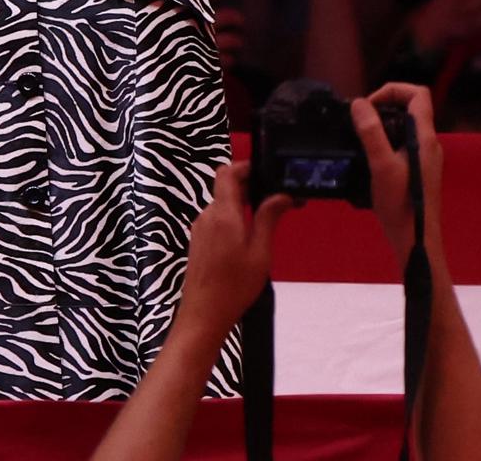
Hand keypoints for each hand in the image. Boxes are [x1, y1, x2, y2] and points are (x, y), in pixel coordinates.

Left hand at [176, 163, 288, 340]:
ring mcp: (201, 229)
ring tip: (267, 222)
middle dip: (251, 188)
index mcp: (223, 214)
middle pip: (227, 188)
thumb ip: (268, 218)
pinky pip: (218, 220)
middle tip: (278, 201)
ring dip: (244, 206)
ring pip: (223, 205)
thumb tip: (281, 195)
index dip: (246, 166)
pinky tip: (249, 239)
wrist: (204, 315)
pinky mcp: (199, 241)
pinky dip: (234, 220)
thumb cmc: (233, 287)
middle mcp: (207, 216)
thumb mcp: (260, 253)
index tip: (267, 172)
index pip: (228, 173)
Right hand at [353, 83, 442, 265]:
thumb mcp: (381, 166)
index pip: (418, 94)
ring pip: (406, 127)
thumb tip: (359, 103)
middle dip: (384, 106)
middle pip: (411, 108)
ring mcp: (426, 158)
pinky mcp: (419, 171)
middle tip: (359, 121)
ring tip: (360, 139)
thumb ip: (371, 132)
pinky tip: (369, 160)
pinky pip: (404, 144)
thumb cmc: (400, 204)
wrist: (415, 241)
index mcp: (425, 137)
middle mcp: (429, 143)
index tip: (369, 105)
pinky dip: (386, 142)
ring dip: (383, 125)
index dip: (393, 90)